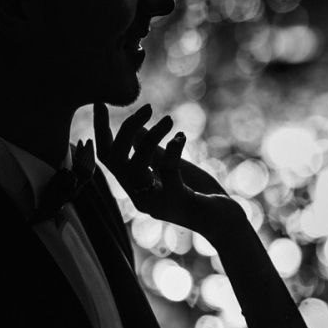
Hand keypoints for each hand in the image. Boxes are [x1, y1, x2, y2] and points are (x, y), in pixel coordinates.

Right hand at [93, 103, 243, 239]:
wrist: (227, 223)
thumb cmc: (200, 195)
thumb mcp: (173, 168)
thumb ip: (152, 151)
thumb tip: (136, 127)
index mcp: (136, 187)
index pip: (108, 159)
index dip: (101, 131)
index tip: (100, 103)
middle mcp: (140, 197)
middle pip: (115, 161)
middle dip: (125, 130)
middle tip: (146, 108)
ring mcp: (157, 203)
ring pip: (135, 166)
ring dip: (150, 137)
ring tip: (168, 121)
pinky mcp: (177, 202)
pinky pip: (166, 171)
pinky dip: (171, 150)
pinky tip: (180, 137)